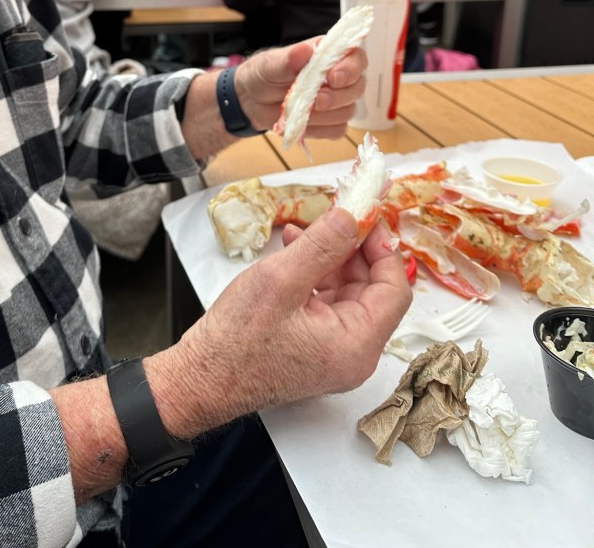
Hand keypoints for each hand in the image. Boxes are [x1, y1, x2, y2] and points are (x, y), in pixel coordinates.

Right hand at [151, 209, 410, 431]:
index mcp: (357, 345)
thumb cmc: (237, 340)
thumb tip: (354, 215)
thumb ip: (323, 244)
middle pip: (372, 289)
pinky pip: (327, 302)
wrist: (200, 379)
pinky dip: (314, 274)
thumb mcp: (281, 280)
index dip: (382, 248)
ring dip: (330, 257)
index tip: (364, 216)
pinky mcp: (313, 347)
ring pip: (347, 292)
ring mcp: (333, 352)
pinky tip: (293, 250)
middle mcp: (353, 353)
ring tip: (303, 230)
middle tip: (334, 215)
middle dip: (352, 248)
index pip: (394, 289)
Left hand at [235, 41, 366, 136]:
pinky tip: (303, 122)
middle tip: (316, 101)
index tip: (333, 78)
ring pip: (349, 111)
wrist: (251, 100)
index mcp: (328, 55)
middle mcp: (338, 76)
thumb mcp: (269, 64)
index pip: (356, 58)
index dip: (351, 68)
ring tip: (301, 110)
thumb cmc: (263, 74)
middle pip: (358, 87)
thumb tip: (305, 50)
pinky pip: (337, 130)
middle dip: (338, 97)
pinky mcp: (329, 122)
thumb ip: (287, 59)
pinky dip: (320, 129)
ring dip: (326, 115)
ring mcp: (336, 101)